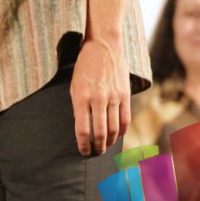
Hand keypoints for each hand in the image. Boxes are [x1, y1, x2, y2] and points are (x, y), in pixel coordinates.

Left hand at [70, 38, 130, 155]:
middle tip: (95, 153)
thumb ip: (78, 106)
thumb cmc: (84, 67)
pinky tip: (116, 136)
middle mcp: (97, 99)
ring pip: (113, 129)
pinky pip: (125, 119)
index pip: (82, 130)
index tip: (83, 151)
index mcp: (80, 97)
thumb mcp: (74, 85)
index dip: (83, 145)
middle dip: (97, 147)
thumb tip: (82, 128)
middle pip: (99, 133)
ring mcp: (113, 98)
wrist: (103, 47)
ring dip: (109, 142)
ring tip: (104, 147)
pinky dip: (121, 132)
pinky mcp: (125, 95)